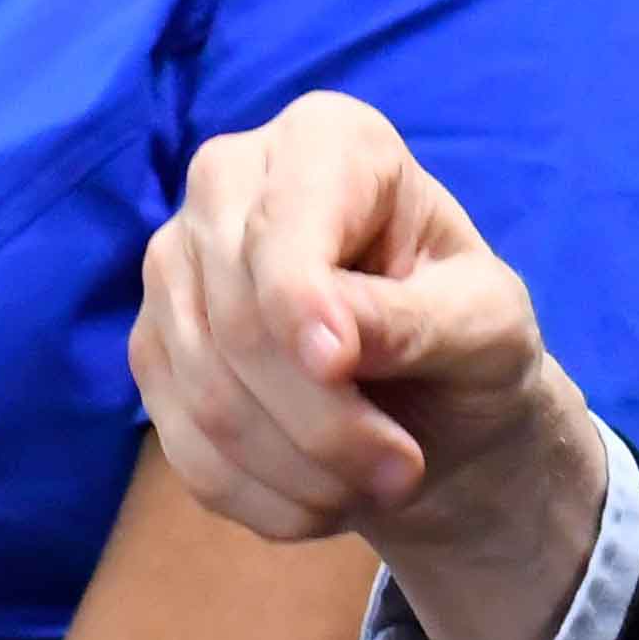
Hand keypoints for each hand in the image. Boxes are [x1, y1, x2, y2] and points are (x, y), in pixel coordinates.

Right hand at [132, 92, 606, 639]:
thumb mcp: (484, 323)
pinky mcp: (154, 350)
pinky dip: (264, 497)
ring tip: (378, 485)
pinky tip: (325, 498)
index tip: (341, 367)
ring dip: (300, 471)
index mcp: (325, 141)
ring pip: (207, 397)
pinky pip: (188, 449)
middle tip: (405, 473)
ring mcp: (174, 266)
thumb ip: (415, 321)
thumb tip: (325, 346)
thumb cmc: (469, 334)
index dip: (299, 305)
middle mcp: (227, 184)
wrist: (436, 396)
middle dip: (323, 422)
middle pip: (237, 323)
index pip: (282, 231)